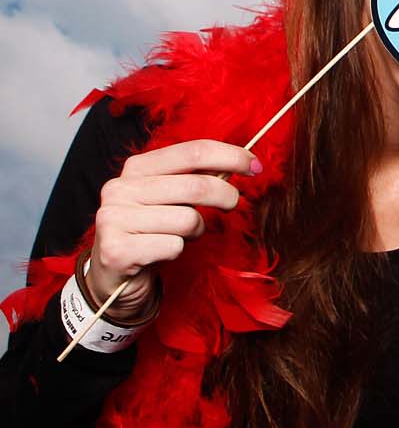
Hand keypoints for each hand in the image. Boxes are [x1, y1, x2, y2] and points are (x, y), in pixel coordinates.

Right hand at [89, 139, 255, 317]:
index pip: (194, 151)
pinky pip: (173, 245)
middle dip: (226, 196)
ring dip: (197, 230)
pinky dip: (178, 250)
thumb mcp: (171, 196)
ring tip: (181, 234)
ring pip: (188, 219)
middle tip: (232, 204)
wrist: (115, 276)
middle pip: (197, 185)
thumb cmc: (152, 230)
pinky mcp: (116, 250)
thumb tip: (244, 161)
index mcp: (136, 167)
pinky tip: (162, 251)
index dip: (231, 156)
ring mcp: (114, 219)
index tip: (255, 166)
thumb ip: (198, 176)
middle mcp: (120, 189)